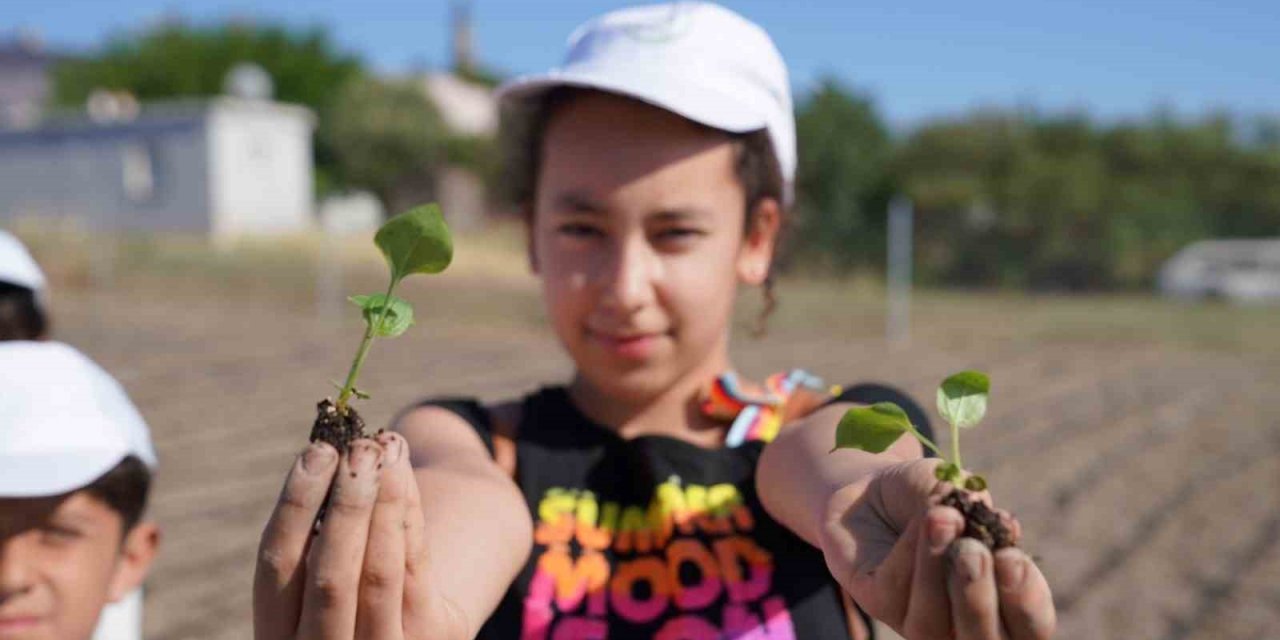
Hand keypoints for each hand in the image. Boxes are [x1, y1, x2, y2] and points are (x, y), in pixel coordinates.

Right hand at [253, 433, 469, 639]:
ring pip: (378, 573)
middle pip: (329, 577)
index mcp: (278, 638)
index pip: (276, 568)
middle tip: (359, 450)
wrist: (407, 632)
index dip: (295, 506)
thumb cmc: (349, 590)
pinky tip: (404, 475)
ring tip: (387, 449)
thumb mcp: (319, 577)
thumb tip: (333, 453)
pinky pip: (416, 571)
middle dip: (346, 506)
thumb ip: (316, 532)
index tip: (317, 452)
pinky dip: (408, 515)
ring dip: (384, 503)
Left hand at [819, 459, 1055, 638]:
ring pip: (931, 625)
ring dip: (937, 570)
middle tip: (974, 550)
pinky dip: (909, 550)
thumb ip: (978, 509)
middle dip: (979, 599)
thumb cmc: (929, 496)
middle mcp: (962, 623)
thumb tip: (997, 522)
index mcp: (1001, 604)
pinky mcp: (879, 604)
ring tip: (943, 519)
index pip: (1029, 629)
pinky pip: (896, 589)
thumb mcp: (960, 490)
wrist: (872, 487)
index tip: (1012, 556)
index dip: (1027, 602)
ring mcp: (918, 619)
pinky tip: (920, 517)